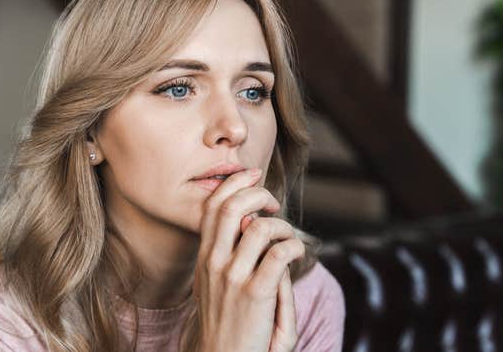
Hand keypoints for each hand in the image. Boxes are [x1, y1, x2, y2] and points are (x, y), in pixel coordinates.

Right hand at [194, 167, 303, 351]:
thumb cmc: (229, 325)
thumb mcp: (218, 285)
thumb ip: (234, 253)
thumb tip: (253, 225)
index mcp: (204, 258)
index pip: (211, 207)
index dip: (234, 183)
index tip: (254, 177)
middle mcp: (214, 263)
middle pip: (231, 207)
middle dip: (258, 192)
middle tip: (274, 203)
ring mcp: (233, 277)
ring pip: (260, 226)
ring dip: (283, 225)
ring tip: (289, 239)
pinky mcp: (256, 293)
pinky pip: (280, 253)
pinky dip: (295, 245)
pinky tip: (298, 254)